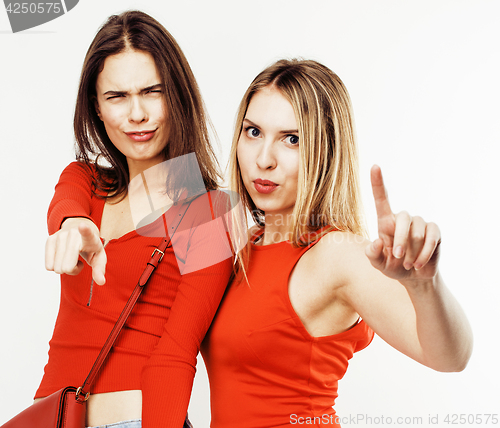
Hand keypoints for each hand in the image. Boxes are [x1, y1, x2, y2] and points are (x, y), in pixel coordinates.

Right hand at [45, 218, 106, 284]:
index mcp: (88, 237)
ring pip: (56, 268)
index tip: (82, 226)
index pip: (86, 233)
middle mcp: (73, 234)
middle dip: (72, 270)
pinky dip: (56, 266)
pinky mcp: (49, 239)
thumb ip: (100, 269)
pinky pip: (48, 266)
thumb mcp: (99, 257)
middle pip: (66, 267)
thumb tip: (101, 282)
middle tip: (78, 262)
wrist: (80, 227)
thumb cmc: (91, 246)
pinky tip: (64, 257)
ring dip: (64, 268)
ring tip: (72, 258)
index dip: (84, 230)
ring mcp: (59, 236)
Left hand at [365, 165, 440, 280]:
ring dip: (412, 251)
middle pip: (403, 219)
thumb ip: (372, 255)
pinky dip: (424, 254)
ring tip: (408, 264)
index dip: (377, 183)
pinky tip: (419, 264)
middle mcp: (403, 219)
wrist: (414, 277)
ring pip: (417, 231)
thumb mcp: (378, 264)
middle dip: (400, 240)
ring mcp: (420, 223)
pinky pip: (431, 238)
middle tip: (397, 257)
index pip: (381, 199)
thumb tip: (377, 241)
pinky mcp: (434, 231)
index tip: (374, 166)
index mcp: (386, 222)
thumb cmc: (393, 266)